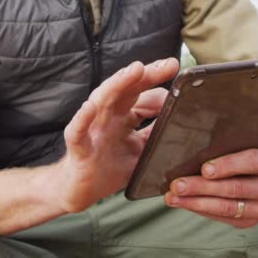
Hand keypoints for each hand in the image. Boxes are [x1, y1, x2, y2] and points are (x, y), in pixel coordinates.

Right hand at [57, 58, 178, 212]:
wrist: (80, 192)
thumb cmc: (108, 168)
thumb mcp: (141, 151)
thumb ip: (156, 134)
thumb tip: (180, 121)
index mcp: (122, 117)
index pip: (140, 93)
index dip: (157, 83)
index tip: (175, 70)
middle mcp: (107, 118)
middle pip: (126, 90)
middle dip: (146, 75)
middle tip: (169, 64)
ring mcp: (92, 130)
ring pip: (102, 101)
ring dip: (117, 84)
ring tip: (135, 70)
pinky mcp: (79, 149)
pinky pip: (77, 133)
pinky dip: (82, 119)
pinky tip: (89, 107)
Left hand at [164, 148, 257, 228]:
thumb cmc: (248, 151)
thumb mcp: (244, 142)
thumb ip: (227, 143)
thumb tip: (195, 144)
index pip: (253, 161)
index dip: (228, 165)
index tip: (204, 168)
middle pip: (236, 188)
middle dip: (202, 187)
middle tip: (176, 184)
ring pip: (228, 207)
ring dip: (196, 203)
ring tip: (173, 197)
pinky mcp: (252, 221)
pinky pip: (224, 218)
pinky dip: (201, 210)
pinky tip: (184, 203)